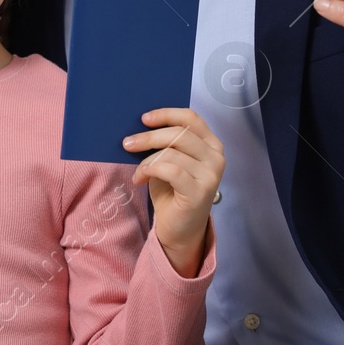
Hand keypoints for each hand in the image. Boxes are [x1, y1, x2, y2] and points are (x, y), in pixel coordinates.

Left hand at [122, 108, 223, 277]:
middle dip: (148, 137)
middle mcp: (216, 157)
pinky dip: (152, 170)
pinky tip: (141, 178)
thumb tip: (141, 125)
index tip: (144, 118)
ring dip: (147, 160)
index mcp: (211, 144)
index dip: (166, 114)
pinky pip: (171, 170)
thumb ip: (165, 143)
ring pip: (172, 152)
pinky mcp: (201, 192)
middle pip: (179, 134)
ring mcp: (211, 175)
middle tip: (127, 143)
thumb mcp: (169, 161)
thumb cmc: (172, 191)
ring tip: (138, 173)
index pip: (191, 118)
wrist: (179, 230)